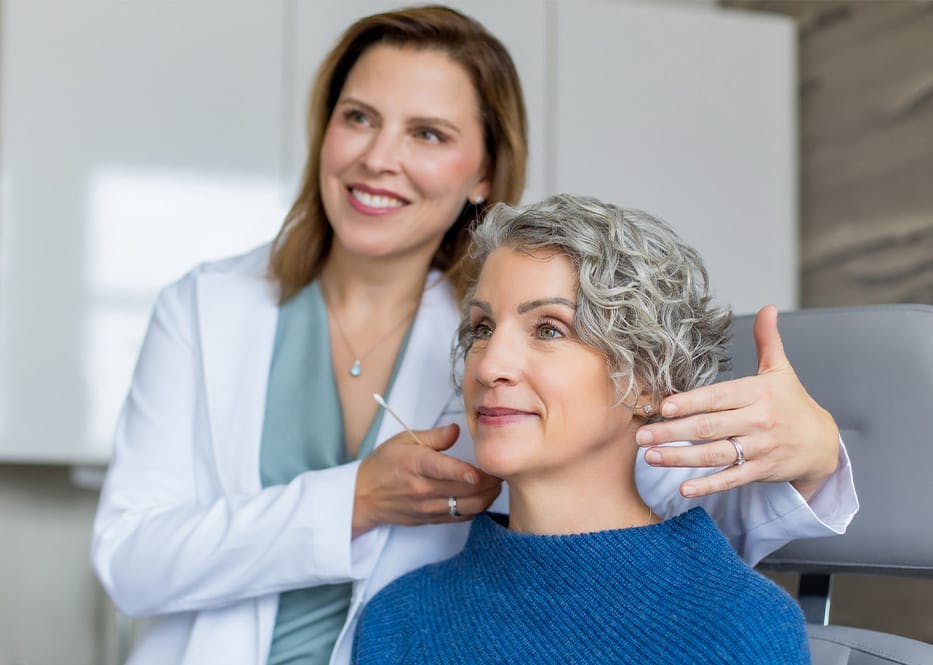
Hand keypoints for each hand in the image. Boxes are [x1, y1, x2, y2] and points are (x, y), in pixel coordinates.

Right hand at [353, 423, 502, 536]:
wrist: (364, 496)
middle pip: (464, 491)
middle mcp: (423, 489)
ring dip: (487, 497)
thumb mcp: (403, 440)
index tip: (480, 473)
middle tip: (501, 471)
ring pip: (467, 507)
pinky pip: (461, 517)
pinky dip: (476, 508)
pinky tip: (482, 497)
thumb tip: (456, 430)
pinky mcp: (431, 519)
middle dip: (489, 483)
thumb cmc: (384, 465)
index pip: (443, 470)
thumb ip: (434, 436)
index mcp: (416, 464)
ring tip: (496, 484)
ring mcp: (428, 507)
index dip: (464, 473)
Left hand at [636, 305, 839, 500]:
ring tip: (651, 456)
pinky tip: (684, 487)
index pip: (717, 398)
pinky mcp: (761, 471)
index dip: (689, 402)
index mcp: (758, 393)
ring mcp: (759, 448)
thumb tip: (768, 308)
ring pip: (715, 454)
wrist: (823, 443)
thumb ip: (768, 341)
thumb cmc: (793, 403)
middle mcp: (758, 421)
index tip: (663, 407)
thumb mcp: (782, 371)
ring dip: (680, 457)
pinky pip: (731, 478)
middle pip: (709, 427)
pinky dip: (708, 485)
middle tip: (642, 436)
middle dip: (672, 432)